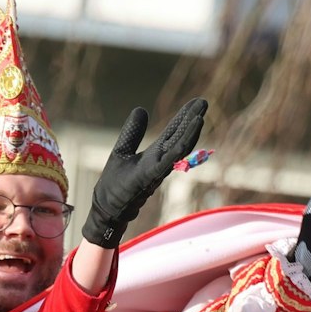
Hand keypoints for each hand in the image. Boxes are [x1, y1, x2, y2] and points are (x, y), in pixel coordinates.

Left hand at [81, 97, 207, 248]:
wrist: (106, 209)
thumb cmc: (114, 185)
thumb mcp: (122, 150)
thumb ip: (133, 132)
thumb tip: (141, 109)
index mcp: (155, 155)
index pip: (173, 132)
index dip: (184, 117)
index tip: (197, 103)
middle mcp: (160, 161)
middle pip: (180, 137)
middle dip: (192, 119)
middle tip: (204, 102)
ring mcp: (157, 169)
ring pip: (179, 148)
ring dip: (190, 131)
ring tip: (200, 115)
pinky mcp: (150, 176)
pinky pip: (169, 160)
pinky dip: (180, 147)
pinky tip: (184, 136)